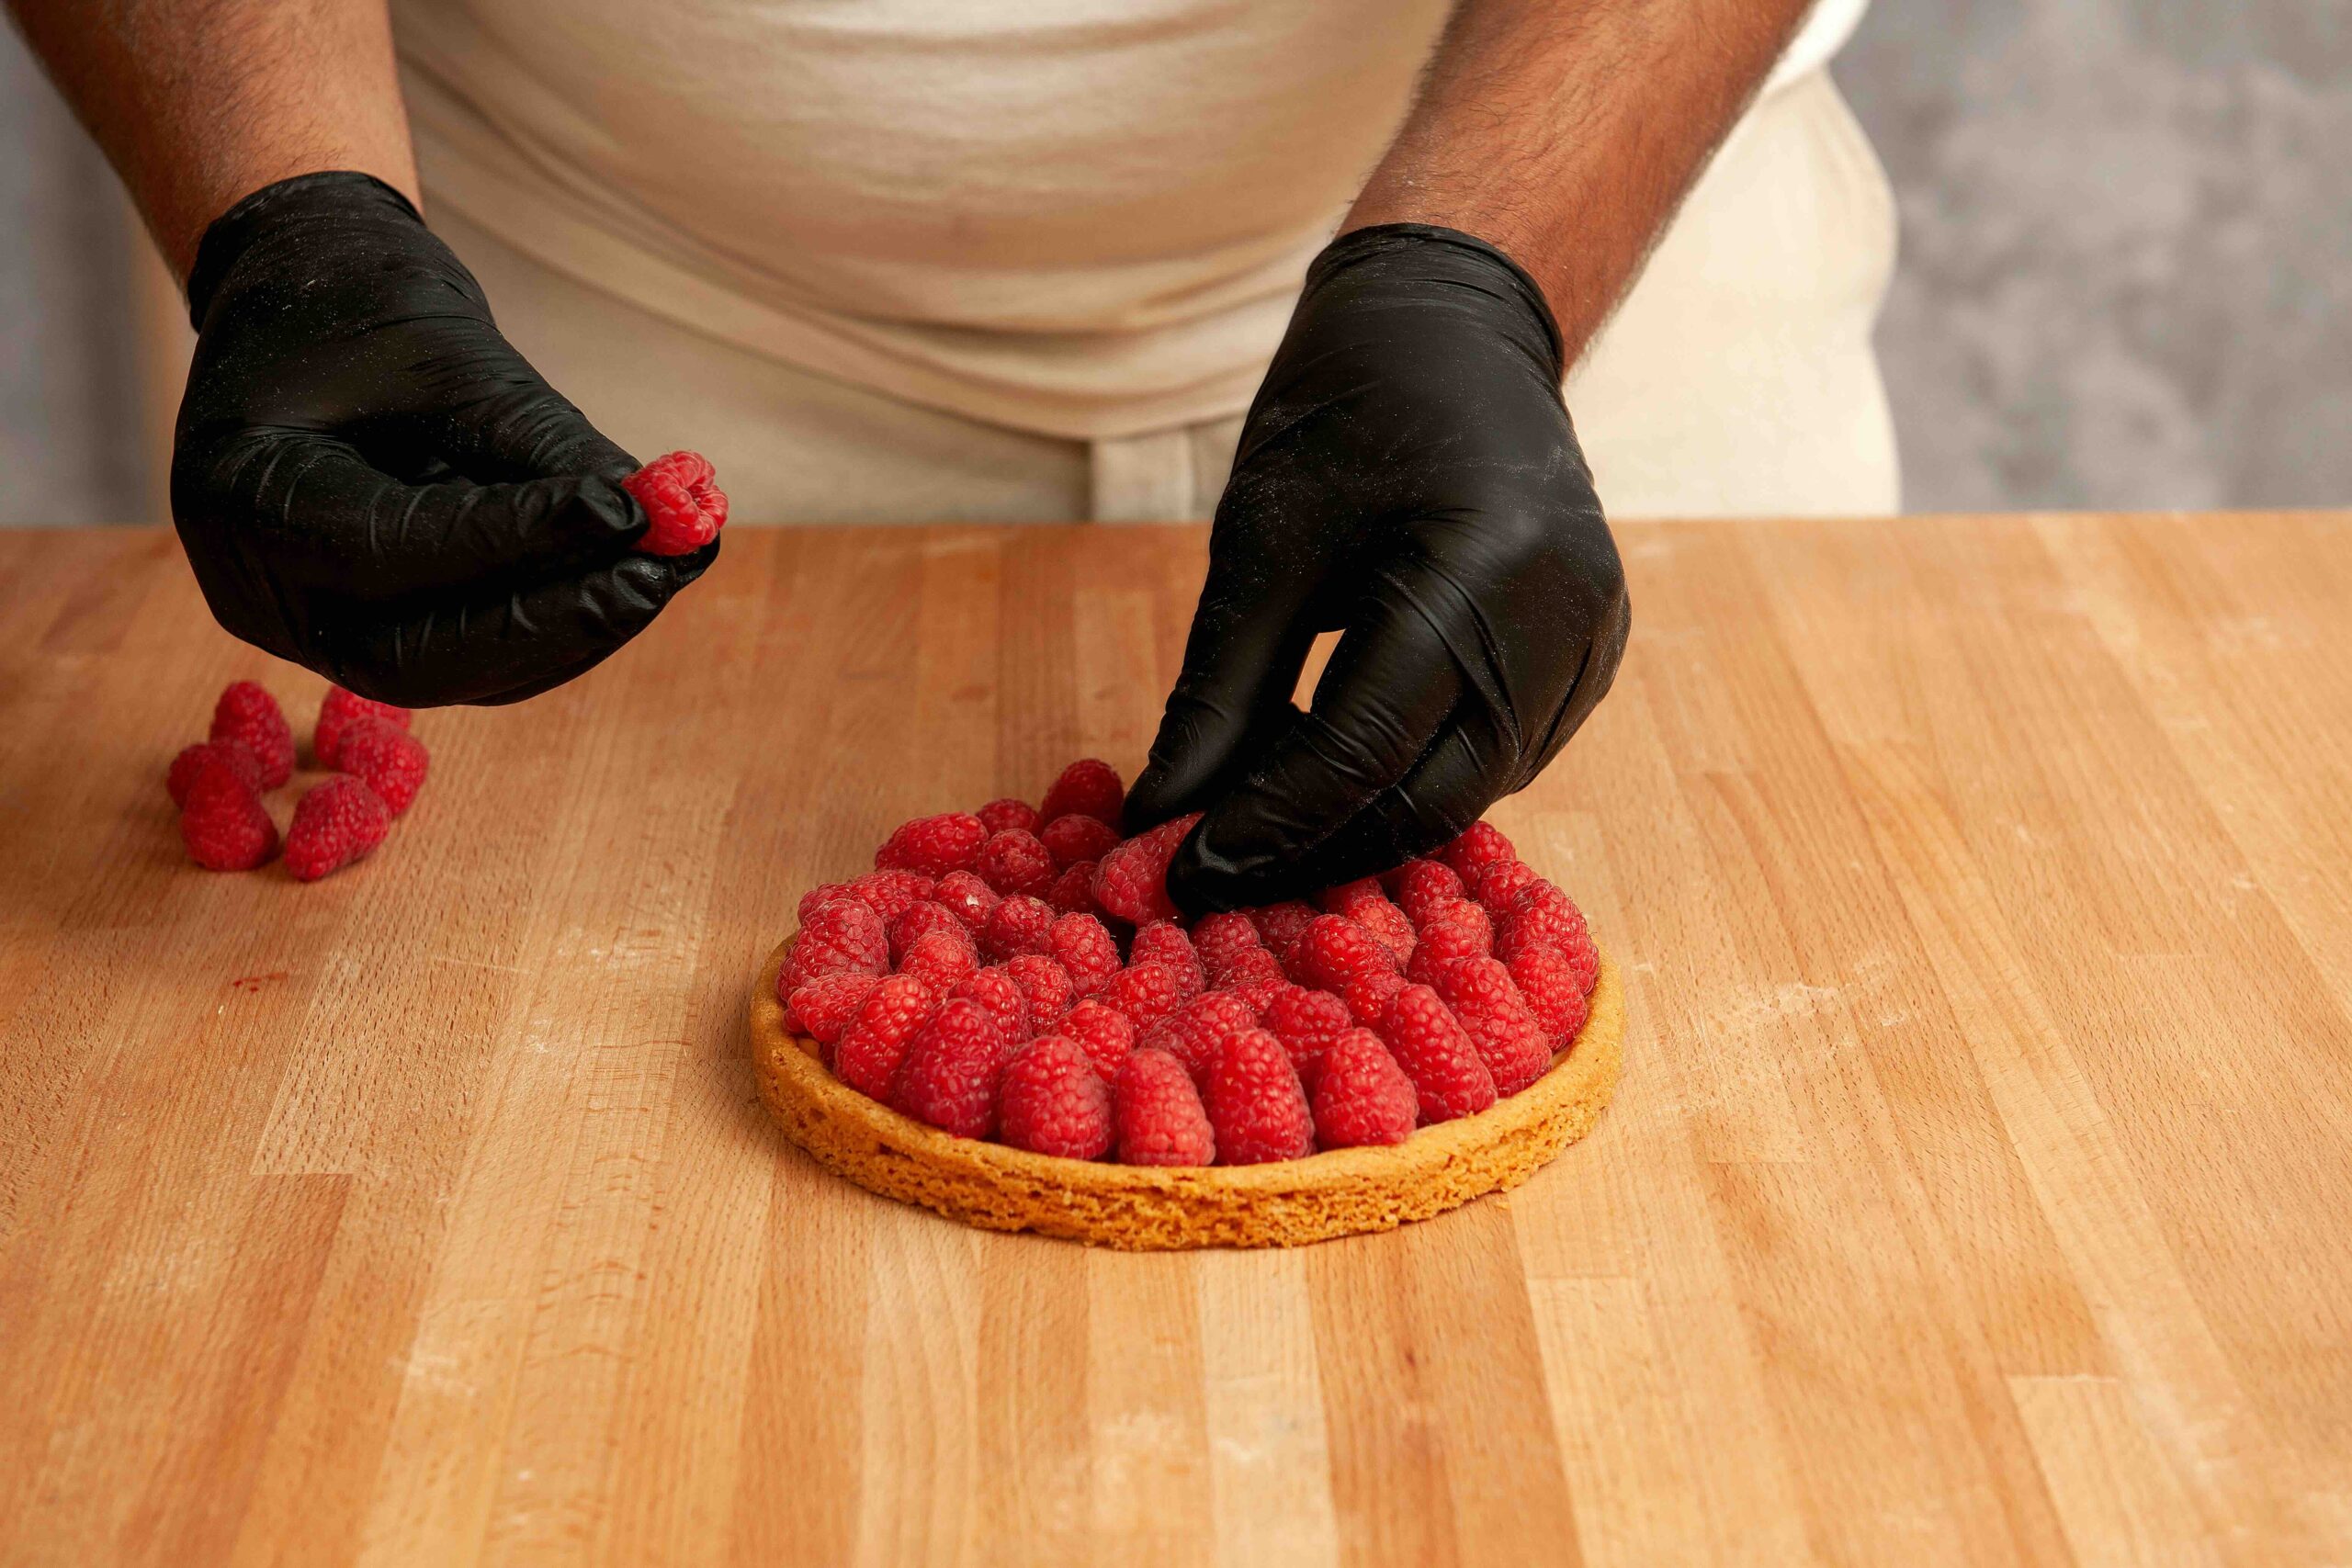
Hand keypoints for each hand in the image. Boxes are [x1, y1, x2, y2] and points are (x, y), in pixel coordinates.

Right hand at [172, 172, 714, 705]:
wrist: (304, 301)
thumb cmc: (356, 306)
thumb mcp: (443, 349)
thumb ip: (535, 441)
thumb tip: (653, 513)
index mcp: (239, 496)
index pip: (382, 550)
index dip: (510, 541)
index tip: (620, 513)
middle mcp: (259, 589)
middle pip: (414, 655)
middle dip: (548, 621)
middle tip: (655, 576)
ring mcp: (310, 629)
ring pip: (454, 673)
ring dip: (571, 632)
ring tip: (664, 570)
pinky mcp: (370, 637)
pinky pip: (471, 661)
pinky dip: (556, 630)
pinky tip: (632, 582)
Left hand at [1125, 224, 1629, 911]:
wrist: (1456, 326)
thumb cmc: (1347, 412)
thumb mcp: (1261, 543)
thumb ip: (1219, 692)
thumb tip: (1163, 818)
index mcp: (1478, 568)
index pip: (1364, 752)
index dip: (1268, 828)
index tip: (1182, 877)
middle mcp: (1561, 616)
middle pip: (1433, 798)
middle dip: (1319, 853)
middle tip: (1218, 881)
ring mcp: (1594, 639)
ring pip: (1471, 791)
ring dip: (1366, 821)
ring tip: (1264, 820)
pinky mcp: (1597, 652)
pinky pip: (1502, 756)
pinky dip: (1418, 779)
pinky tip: (1340, 770)